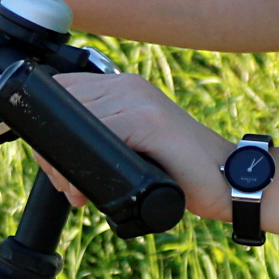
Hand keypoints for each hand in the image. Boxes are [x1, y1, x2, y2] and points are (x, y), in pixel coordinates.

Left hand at [51, 70, 233, 223]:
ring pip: (76, 119)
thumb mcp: (136, 148)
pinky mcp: (150, 121)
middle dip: (50, 150)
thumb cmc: (182, 173)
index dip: (48, 130)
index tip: (53, 165)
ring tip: (75, 193)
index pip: (64, 91)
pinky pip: (101, 133)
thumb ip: (108, 142)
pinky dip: (84, 165)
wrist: (230, 182)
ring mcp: (140, 100)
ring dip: (63, 163)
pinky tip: (87, 189)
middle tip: (64, 185)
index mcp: (124, 87)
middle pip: (63, 103)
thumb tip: (61, 164)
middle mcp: (129, 85)